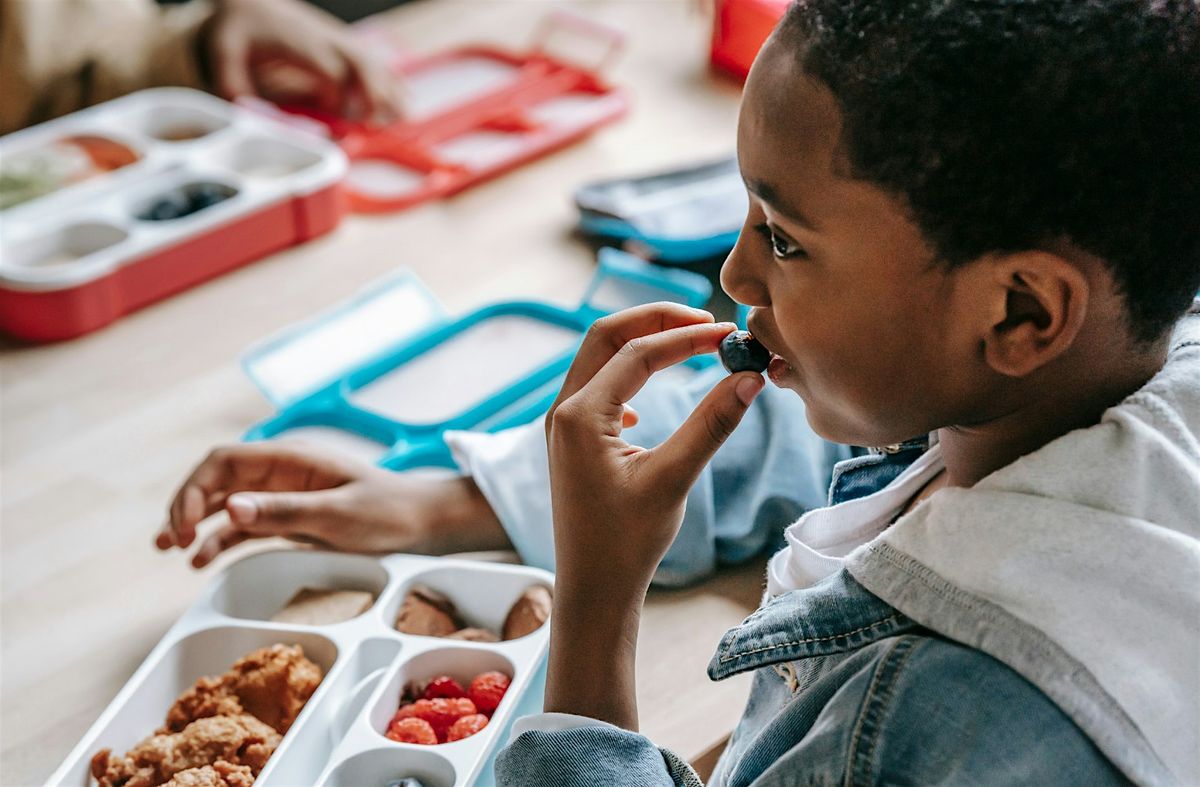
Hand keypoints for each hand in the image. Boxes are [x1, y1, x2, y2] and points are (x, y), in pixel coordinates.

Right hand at [157, 442, 508, 567]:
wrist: (424, 523)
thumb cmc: (388, 513)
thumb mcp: (337, 515)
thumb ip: (284, 511)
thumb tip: (231, 508)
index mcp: (291, 458)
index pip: (224, 461)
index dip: (194, 488)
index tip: (184, 524)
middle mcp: (282, 471)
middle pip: (217, 479)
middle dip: (186, 505)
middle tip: (171, 540)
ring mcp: (284, 494)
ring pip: (226, 502)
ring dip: (195, 522)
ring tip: (170, 549)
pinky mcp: (291, 517)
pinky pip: (246, 525)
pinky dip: (221, 539)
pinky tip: (201, 560)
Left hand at [202, 0, 402, 122]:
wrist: (251, 4)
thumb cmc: (238, 30)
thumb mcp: (223, 53)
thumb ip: (233, 84)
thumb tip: (247, 114)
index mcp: (297, 41)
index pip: (329, 68)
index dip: (339, 94)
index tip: (339, 117)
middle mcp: (323, 38)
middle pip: (359, 62)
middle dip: (376, 91)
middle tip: (383, 121)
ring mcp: (337, 40)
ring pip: (372, 62)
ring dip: (391, 88)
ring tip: (406, 116)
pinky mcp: (343, 45)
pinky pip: (374, 62)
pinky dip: (391, 81)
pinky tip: (405, 99)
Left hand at [542, 303, 764, 727]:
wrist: (591, 590)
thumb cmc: (626, 543)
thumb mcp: (673, 479)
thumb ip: (711, 424)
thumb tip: (749, 376)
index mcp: (580, 415)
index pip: (637, 351)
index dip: (686, 336)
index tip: (729, 334)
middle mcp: (563, 411)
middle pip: (606, 335)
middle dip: (656, 320)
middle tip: (706, 321)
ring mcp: (562, 425)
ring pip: (599, 358)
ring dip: (642, 343)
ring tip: (690, 344)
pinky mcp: (571, 441)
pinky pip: (596, 386)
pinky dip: (627, 374)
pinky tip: (647, 405)